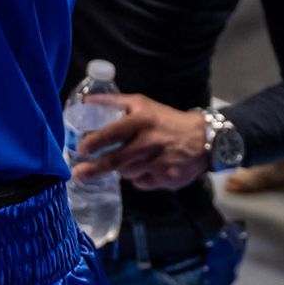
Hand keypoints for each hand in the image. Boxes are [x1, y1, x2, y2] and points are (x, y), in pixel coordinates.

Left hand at [74, 95, 209, 191]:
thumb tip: (86, 102)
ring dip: (120, 169)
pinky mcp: (167, 179)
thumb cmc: (166, 120)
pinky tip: (144, 168)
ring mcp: (159, 163)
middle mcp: (149, 143)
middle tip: (79, 173)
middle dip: (94, 168)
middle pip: (116, 160)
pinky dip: (138, 178)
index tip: (81, 148)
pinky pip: (142, 183)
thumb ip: (114, 101)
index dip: (94, 142)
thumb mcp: (142, 103)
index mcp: (142, 121)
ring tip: (125, 160)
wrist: (204, 139)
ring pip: (127, 173)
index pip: (112, 133)